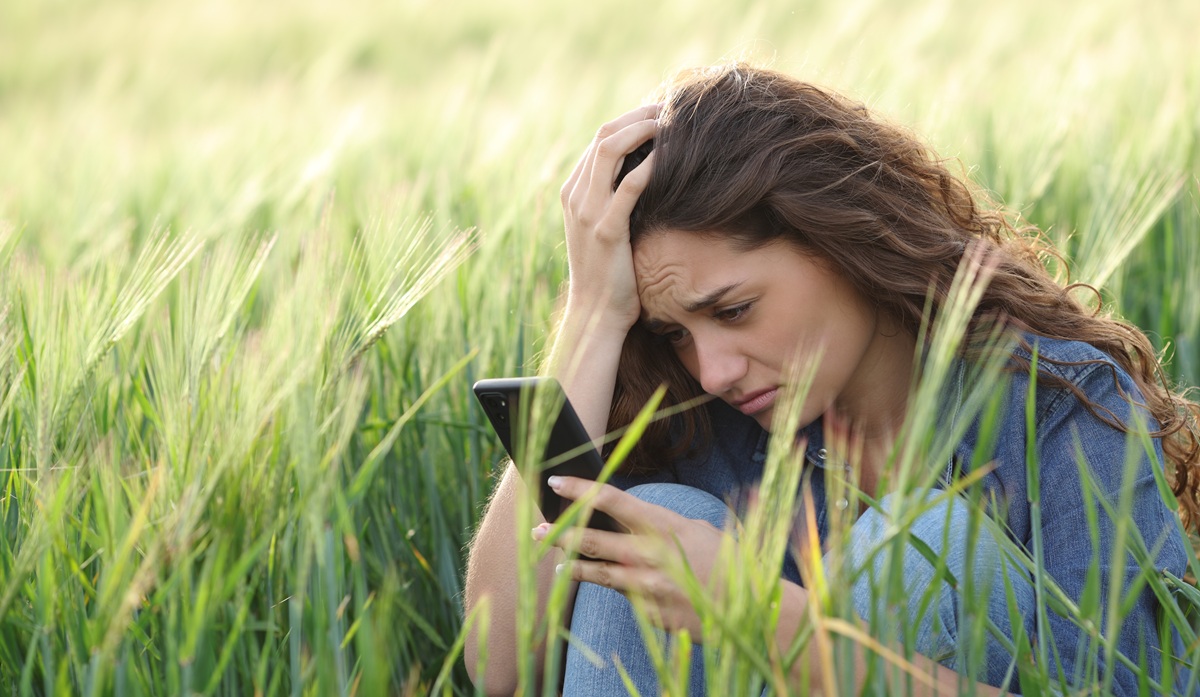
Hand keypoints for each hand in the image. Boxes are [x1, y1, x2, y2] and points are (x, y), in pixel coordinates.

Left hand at [532, 475, 728, 636]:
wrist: (748, 608)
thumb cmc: (726, 562)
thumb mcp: (697, 530)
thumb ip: (660, 525)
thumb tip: (632, 518)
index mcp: (662, 524)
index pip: (609, 499)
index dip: (578, 489)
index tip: (555, 481)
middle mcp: (648, 554)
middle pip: (590, 539)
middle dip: (559, 534)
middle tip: (537, 530)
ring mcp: (645, 586)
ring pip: (595, 573)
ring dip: (571, 567)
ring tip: (555, 564)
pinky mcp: (647, 611)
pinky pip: (622, 596)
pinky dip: (614, 588)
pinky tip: (605, 585)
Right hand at [559, 104, 659, 334]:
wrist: (596, 313)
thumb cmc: (610, 272)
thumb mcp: (608, 228)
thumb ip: (616, 200)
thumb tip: (649, 175)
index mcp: (574, 191)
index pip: (601, 138)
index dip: (633, 119)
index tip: (663, 114)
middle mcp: (576, 195)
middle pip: (604, 134)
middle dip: (640, 115)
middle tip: (673, 110)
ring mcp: (587, 211)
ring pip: (610, 149)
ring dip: (644, 129)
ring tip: (673, 125)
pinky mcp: (606, 230)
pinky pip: (628, 185)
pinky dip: (650, 164)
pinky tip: (671, 157)